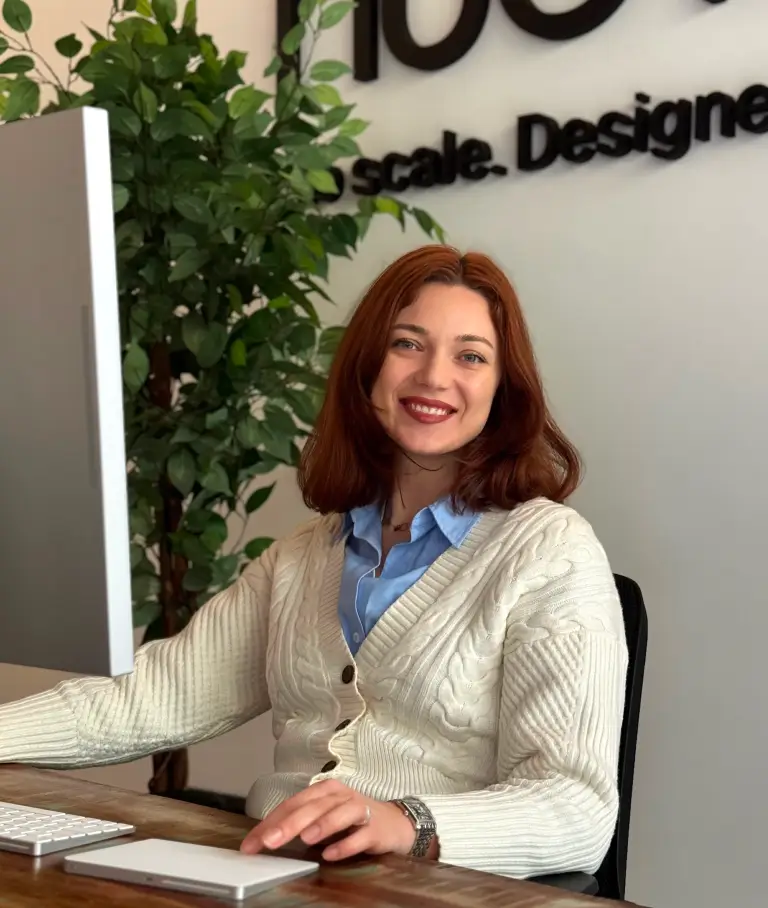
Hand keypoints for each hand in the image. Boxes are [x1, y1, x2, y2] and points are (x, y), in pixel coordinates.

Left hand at [240, 780, 415, 860]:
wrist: (393, 823)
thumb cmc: (352, 820)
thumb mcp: (324, 816)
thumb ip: (300, 823)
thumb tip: (266, 837)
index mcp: (324, 791)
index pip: (292, 804)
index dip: (270, 822)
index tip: (251, 843)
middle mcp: (340, 796)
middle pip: (312, 807)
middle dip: (289, 824)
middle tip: (270, 841)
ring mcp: (359, 810)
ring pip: (338, 814)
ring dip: (321, 826)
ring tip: (305, 839)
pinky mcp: (375, 828)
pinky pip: (359, 836)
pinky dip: (345, 844)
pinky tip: (332, 853)